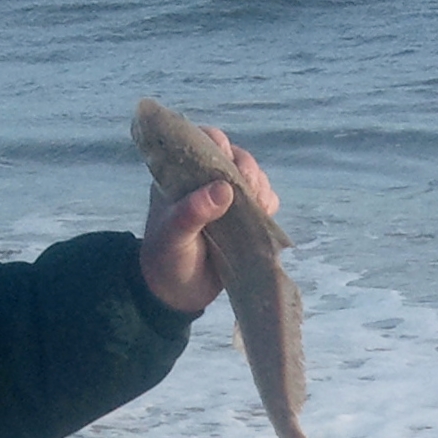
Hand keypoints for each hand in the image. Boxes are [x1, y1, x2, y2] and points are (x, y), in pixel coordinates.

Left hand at [139, 128, 280, 314]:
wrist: (178, 294)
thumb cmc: (167, 260)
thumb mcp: (173, 236)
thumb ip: (192, 211)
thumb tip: (224, 188)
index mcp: (182, 176)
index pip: (201, 142)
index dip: (218, 144)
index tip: (227, 161)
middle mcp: (207, 182)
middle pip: (234, 157)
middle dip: (247, 168)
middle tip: (249, 187)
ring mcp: (228, 200)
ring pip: (253, 177)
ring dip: (261, 186)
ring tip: (259, 206)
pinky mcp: (245, 219)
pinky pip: (265, 201)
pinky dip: (269, 204)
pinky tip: (266, 215)